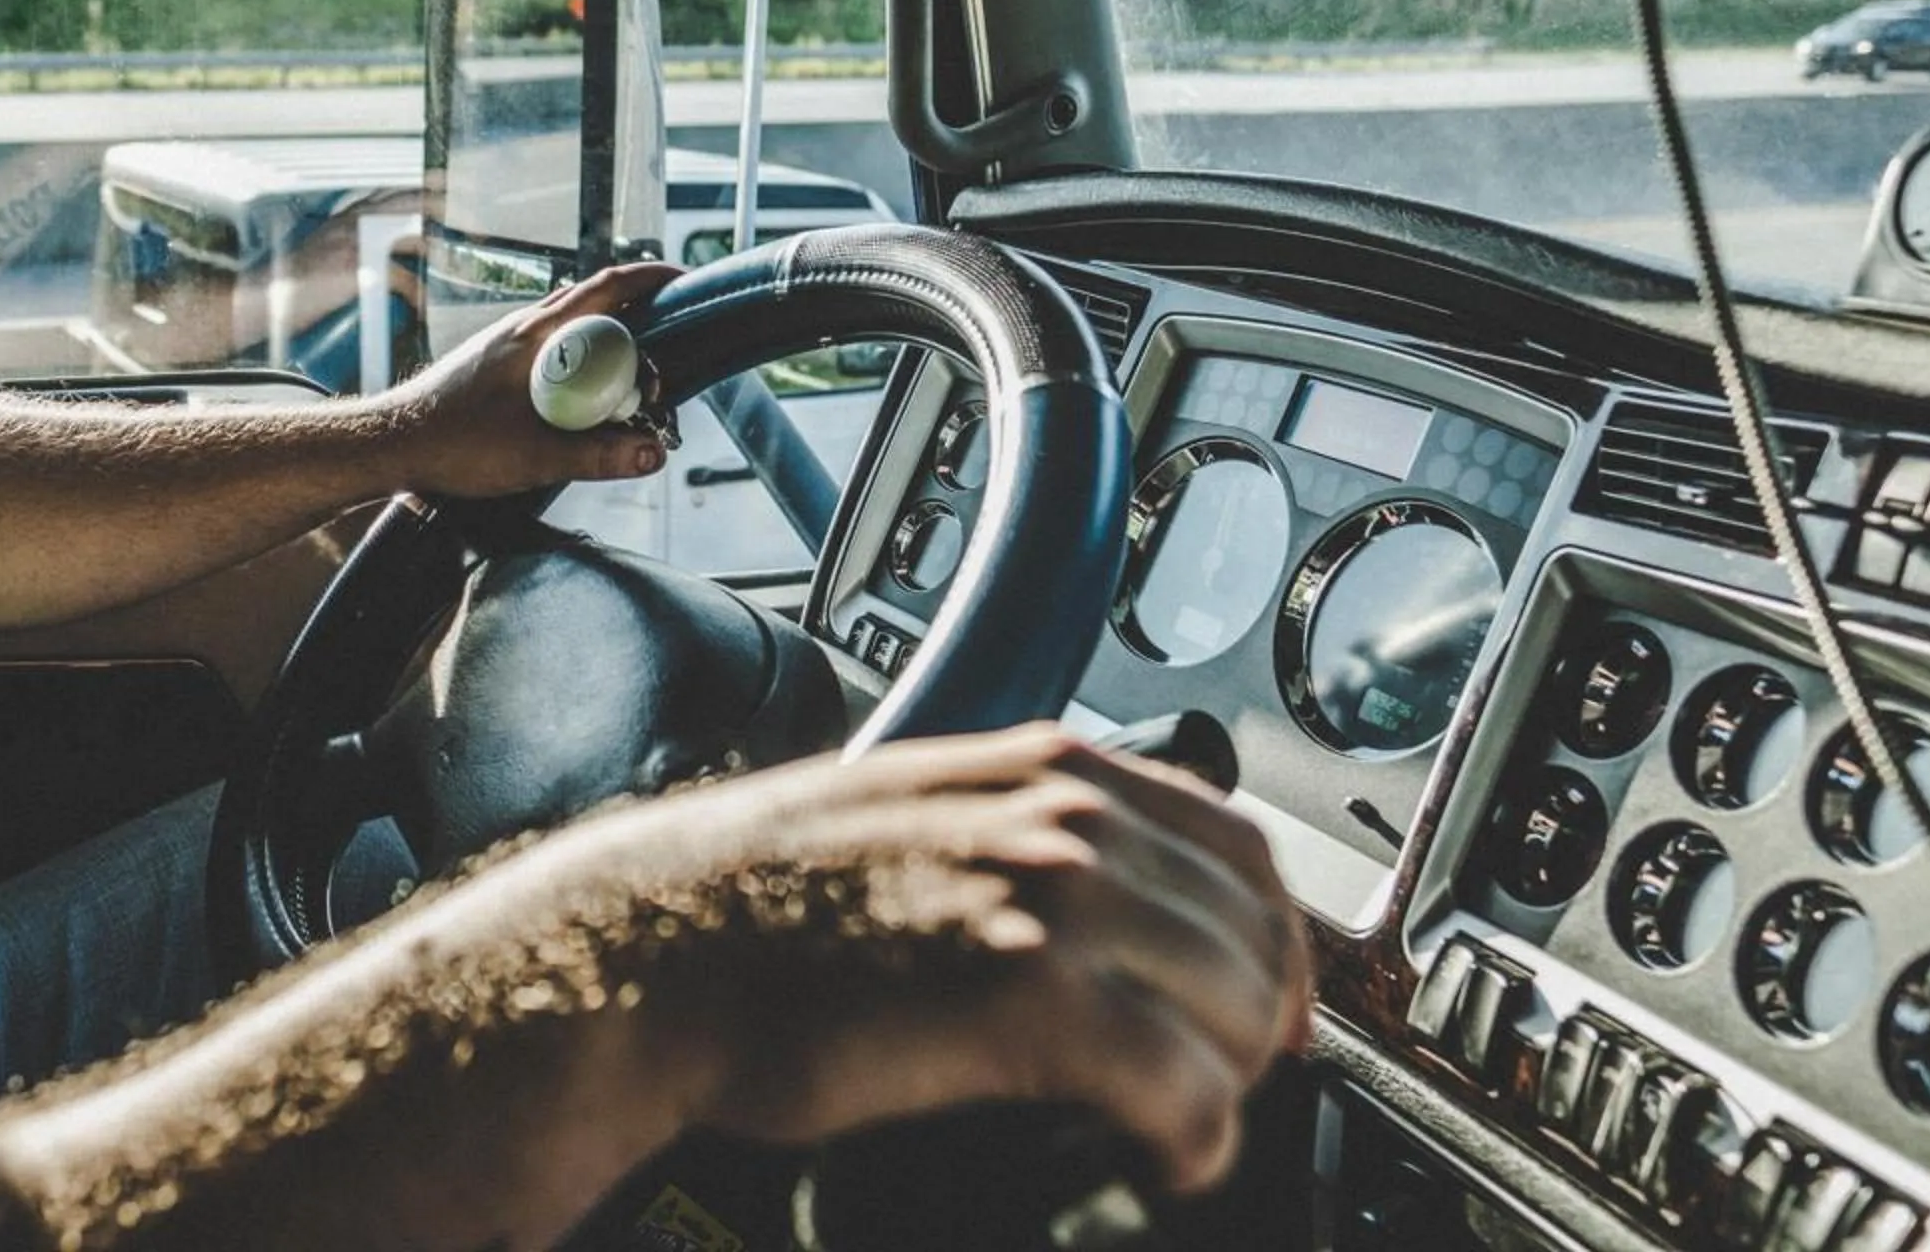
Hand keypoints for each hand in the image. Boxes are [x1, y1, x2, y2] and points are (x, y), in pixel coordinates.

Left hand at [380, 262, 680, 495]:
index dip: (653, 278)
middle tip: (668, 356)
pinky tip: (582, 400)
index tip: (686, 282)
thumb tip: (654, 452)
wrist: (391, 443)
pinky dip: (581, 363)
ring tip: (631, 382)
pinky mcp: (496, 364)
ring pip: (573, 328)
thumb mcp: (535, 456)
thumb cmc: (451, 443)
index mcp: (537, 333)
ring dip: (608, 345)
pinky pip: (553, 350)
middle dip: (641, 318)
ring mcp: (507, 343)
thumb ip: (598, 455)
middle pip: (596, 303)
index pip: (608, 285)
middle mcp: (523, 327)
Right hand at [561, 724, 1312, 1193]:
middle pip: (1255, 932)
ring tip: (1183, 1128)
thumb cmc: (756, 901)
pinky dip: (1197, 1141)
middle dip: (1258, 1024)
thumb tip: (1093, 899)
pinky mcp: (1033, 999)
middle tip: (1223, 1086)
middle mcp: (1067, 817)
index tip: (1276, 1001)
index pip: (1239, 842)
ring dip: (1228, 1084)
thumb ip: (1015, 831)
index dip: (1277, 936)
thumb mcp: (914, 813)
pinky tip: (1165, 1161)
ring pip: (1239, 1009)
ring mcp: (1055, 900)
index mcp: (1045, 768)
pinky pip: (1188, 1088)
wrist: (652, 947)